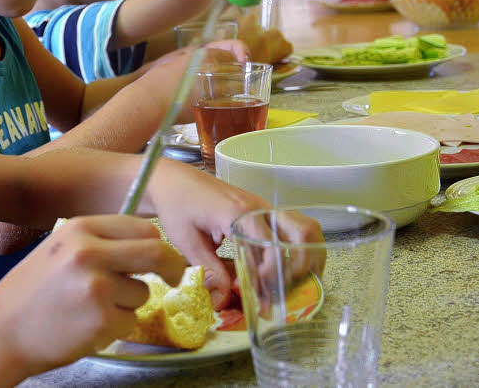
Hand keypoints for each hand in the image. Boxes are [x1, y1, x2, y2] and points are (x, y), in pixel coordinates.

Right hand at [0, 215, 185, 369]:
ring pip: (142, 292)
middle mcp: (90, 252)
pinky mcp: (102, 320)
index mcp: (79, 229)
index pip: (141, 228)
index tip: (163, 257)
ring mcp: (97, 287)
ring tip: (90, 309)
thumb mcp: (59, 250)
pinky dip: (116, 327)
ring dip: (128, 304)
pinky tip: (86, 326)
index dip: (158, 244)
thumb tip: (147, 244)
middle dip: (172, 267)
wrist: (0, 332)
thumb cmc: (29, 293)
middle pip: (156, 252)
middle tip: (175, 278)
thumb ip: (98, 243)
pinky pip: (130, 321)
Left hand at [147, 162, 324, 309]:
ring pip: (305, 229)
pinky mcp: (263, 212)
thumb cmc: (176, 204)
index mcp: (239, 213)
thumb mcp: (186, 240)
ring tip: (290, 284)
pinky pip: (292, 229)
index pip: (272, 246)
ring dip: (305, 257)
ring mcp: (264, 208)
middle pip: (304, 232)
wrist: (172, 179)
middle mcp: (259, 207)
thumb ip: (207, 269)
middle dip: (301, 266)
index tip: (260, 296)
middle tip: (283, 291)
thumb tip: (223, 299)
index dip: (271, 276)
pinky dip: (295, 250)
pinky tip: (283, 272)